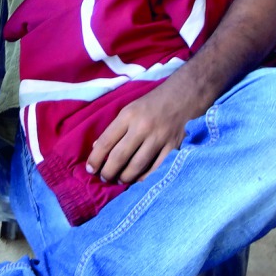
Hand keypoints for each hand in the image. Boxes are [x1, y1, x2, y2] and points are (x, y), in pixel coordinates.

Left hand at [84, 84, 202, 184]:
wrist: (185, 95)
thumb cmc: (153, 103)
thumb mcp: (130, 109)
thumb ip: (114, 128)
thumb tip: (97, 148)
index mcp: (129, 116)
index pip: (106, 141)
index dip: (95, 158)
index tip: (90, 169)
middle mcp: (142, 127)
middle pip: (120, 156)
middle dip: (108, 172)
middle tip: (104, 178)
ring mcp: (159, 138)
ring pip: (137, 165)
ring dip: (125, 177)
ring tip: (119, 180)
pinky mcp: (174, 147)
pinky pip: (157, 168)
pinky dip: (145, 178)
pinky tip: (138, 180)